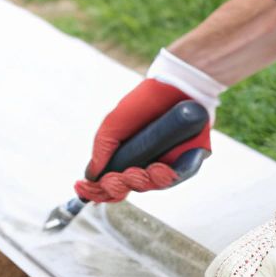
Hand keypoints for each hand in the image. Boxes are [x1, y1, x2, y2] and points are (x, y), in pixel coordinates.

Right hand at [75, 51, 220, 202]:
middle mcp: (147, 161)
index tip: (86, 188)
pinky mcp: (189, 159)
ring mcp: (168, 162)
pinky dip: (169, 175)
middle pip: (132, 188)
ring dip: (146, 181)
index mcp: (128, 156)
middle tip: (119, 178)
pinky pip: (179, 175)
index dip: (100, 189)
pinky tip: (163, 168)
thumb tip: (90, 176)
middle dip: (121, 186)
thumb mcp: (115, 122)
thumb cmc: (143, 101)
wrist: (176, 86)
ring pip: (155, 185)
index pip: (113, 181)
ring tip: (143, 170)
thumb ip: (102, 148)